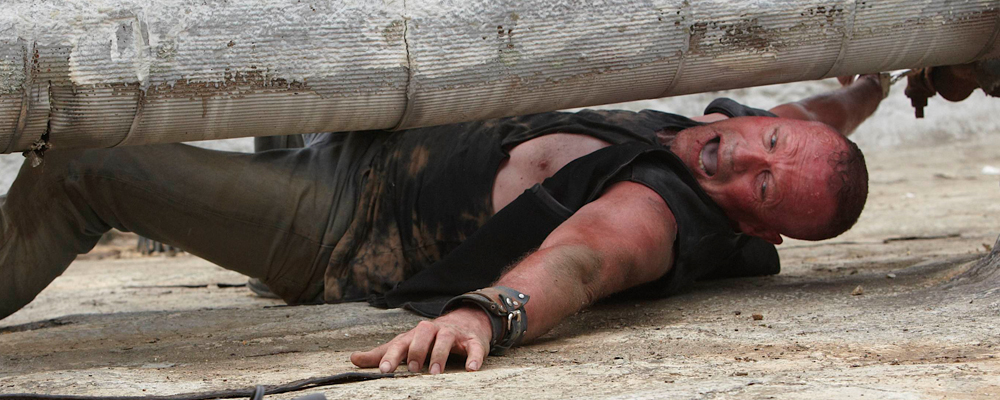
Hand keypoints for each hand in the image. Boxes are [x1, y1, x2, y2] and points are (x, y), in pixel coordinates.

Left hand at [350, 307, 492, 373]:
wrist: (465, 320)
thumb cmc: (429, 337)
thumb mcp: (406, 343)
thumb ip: (382, 353)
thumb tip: (353, 359)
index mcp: (414, 334)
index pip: (401, 343)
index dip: (392, 356)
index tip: (385, 370)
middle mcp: (433, 331)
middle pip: (423, 334)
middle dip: (417, 351)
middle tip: (412, 368)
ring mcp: (453, 334)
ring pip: (445, 339)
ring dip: (440, 355)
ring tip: (435, 372)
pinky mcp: (473, 340)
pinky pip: (474, 347)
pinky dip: (474, 357)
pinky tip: (471, 369)